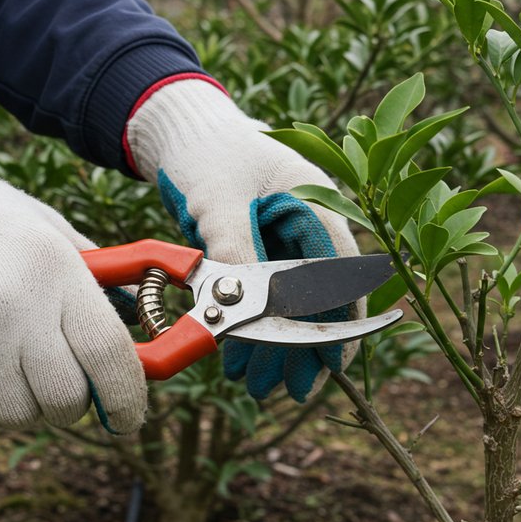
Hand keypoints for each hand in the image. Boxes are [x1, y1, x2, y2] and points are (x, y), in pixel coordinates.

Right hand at [0, 133, 146, 433]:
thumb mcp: (47, 229)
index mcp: (58, 270)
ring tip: (4, 369)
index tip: (127, 420)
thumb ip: (94, 278)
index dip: (126, 399)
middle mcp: (19, 306)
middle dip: (68, 404)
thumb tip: (136, 322)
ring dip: (20, 407)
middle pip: (65, 397)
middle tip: (54, 385)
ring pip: (19, 414)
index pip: (109, 355)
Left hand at [125, 78, 362, 401]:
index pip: (341, 273)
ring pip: (293, 306)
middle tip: (292, 390)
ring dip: (278, 347)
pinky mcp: (262, 252)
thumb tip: (238, 300)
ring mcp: (287, 240)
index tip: (331, 364)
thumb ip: (234, 244)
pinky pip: (266, 300)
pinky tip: (239, 363)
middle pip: (320, 298)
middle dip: (305, 347)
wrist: (178, 131)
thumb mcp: (219, 197)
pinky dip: (254, 330)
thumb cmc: (205, 152)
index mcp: (316, 201)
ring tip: (259, 386)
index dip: (340, 322)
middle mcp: (310, 223)